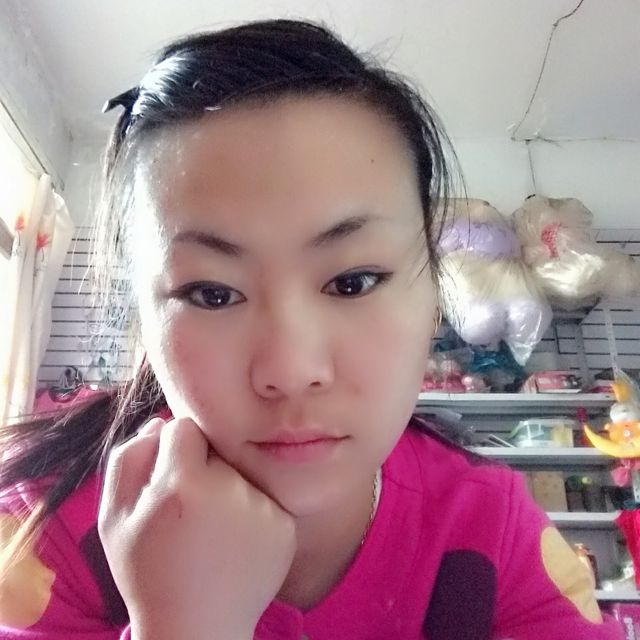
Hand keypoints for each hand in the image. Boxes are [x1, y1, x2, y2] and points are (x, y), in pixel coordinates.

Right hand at [98, 417, 295, 639]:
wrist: (196, 629)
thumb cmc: (148, 572)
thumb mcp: (114, 517)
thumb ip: (130, 458)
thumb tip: (161, 422)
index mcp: (183, 483)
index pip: (185, 427)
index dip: (173, 454)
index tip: (171, 482)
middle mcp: (230, 488)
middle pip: (217, 450)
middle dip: (202, 470)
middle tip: (190, 515)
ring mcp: (263, 508)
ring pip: (240, 474)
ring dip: (227, 491)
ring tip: (211, 534)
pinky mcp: (284, 526)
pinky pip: (263, 498)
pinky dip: (251, 514)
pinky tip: (234, 546)